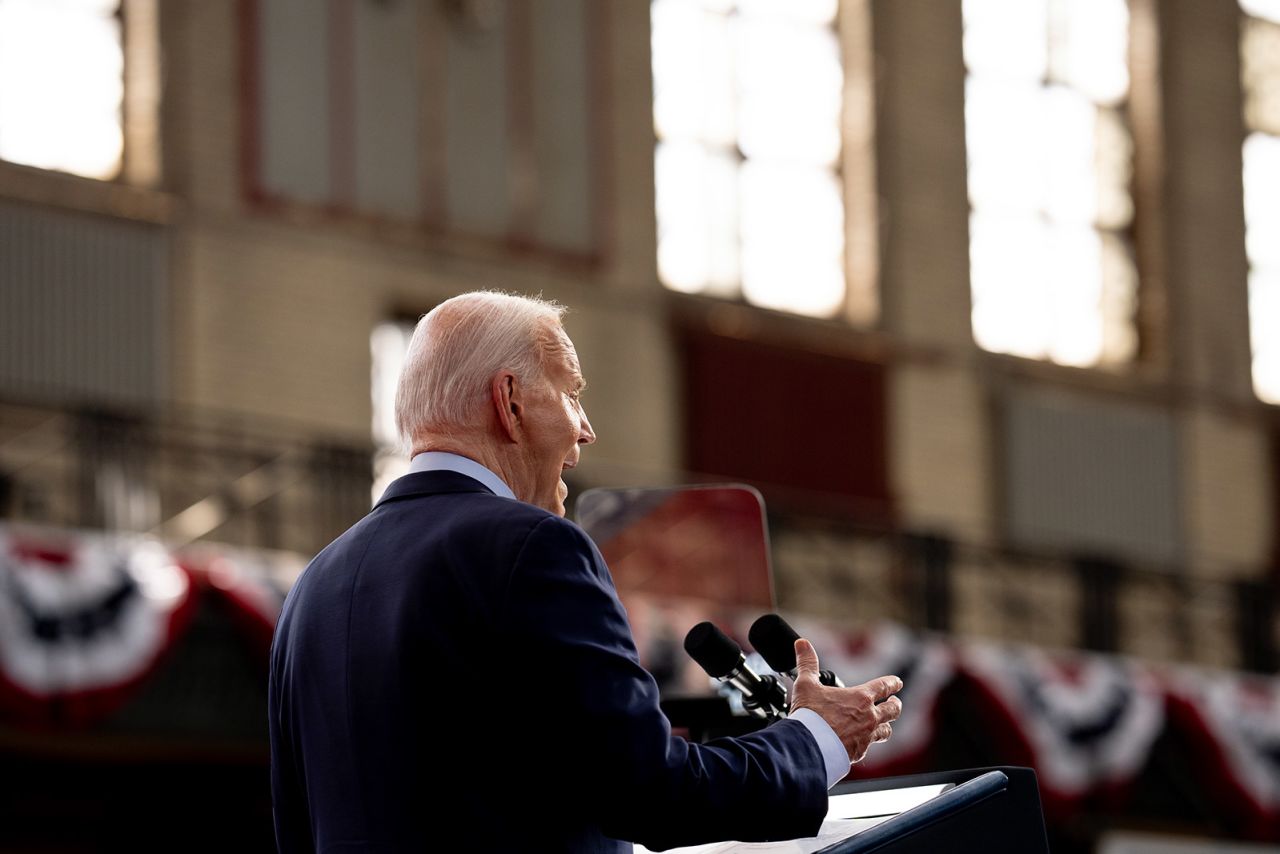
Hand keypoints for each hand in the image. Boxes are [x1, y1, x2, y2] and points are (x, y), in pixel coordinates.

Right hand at [789, 638, 902, 765]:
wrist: (809, 747)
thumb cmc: (810, 715)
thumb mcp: (806, 685)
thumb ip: (807, 663)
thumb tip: (802, 643)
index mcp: (860, 698)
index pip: (884, 686)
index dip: (893, 683)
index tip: (897, 682)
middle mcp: (869, 717)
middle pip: (893, 710)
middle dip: (895, 705)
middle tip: (894, 703)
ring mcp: (866, 736)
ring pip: (886, 731)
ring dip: (886, 726)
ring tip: (884, 725)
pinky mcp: (859, 752)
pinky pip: (869, 747)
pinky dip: (867, 743)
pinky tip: (861, 743)